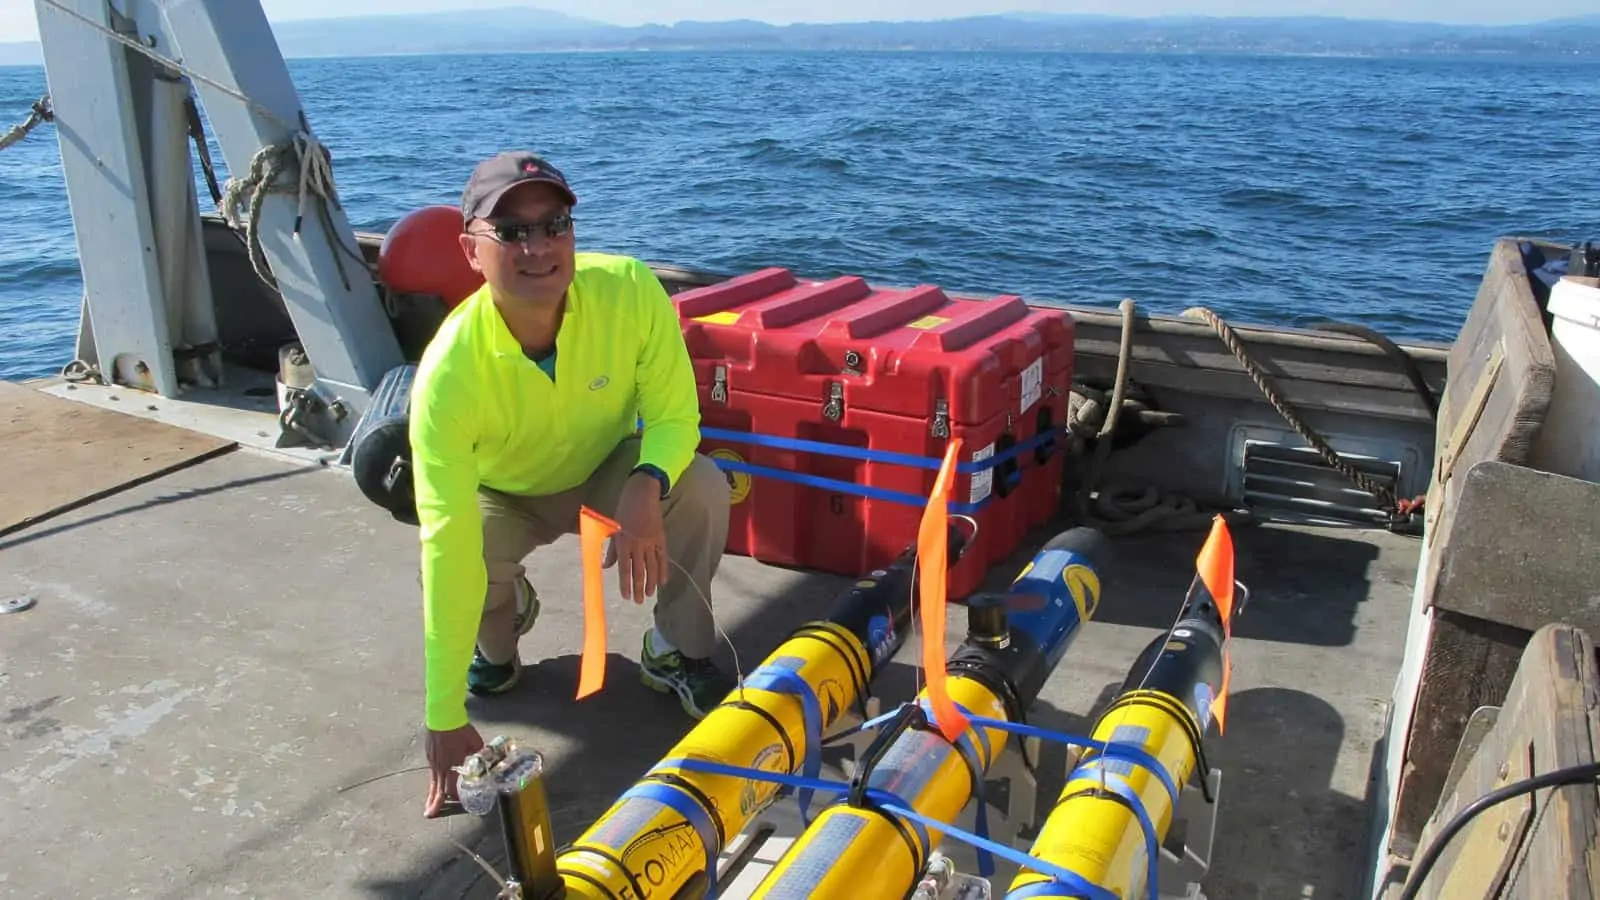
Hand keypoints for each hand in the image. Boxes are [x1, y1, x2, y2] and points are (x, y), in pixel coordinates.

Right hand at [424, 722, 484, 817]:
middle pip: (437, 788)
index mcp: (451, 765)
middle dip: (435, 802)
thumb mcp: (474, 743)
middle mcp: (439, 766)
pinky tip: (435, 783)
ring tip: (430, 805)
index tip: (458, 803)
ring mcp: (432, 760)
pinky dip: (434, 780)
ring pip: (433, 781)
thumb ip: (480, 754)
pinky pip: (432, 772)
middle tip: (430, 814)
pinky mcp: (429, 755)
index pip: (452, 787)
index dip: (455, 797)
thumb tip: (486, 760)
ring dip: (432, 793)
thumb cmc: (460, 730)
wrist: (443, 717)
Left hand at [603, 473, 667, 603]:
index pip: (624, 568)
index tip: (626, 596)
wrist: (642, 495)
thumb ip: (610, 550)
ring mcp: (651, 542)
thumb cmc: (624, 511)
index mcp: (623, 542)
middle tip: (638, 602)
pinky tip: (663, 581)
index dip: (625, 584)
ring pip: (652, 567)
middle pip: (639, 571)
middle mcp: (637, 544)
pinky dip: (663, 570)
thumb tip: (604, 566)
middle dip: (639, 588)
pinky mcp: (661, 538)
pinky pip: (663, 558)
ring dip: (651, 582)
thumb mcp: (613, 529)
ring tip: (649, 595)